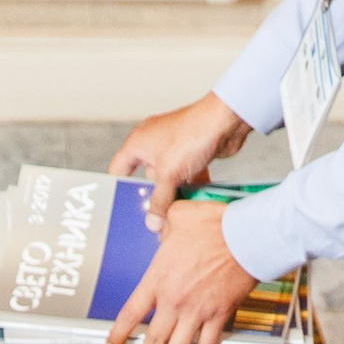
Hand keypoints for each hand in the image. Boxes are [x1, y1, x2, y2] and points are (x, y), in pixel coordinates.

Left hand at [108, 199, 262, 343]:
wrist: (246, 236)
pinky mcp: (218, 315)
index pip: (131, 314)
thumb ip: (164, 223)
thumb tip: (158, 222)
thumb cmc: (216, 225)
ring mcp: (196, 311)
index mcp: (159, 279)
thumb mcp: (179, 216)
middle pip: (152, 340)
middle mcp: (175, 300)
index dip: (118, 335)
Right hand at [109, 90, 250, 227]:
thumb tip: (152, 222)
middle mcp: (152, 144)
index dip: (118, 189)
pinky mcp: (189, 154)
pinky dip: (188, 188)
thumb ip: (158, 201)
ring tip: (175, 213)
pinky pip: (183, 177)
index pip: (118, 169)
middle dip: (151, 198)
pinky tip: (192, 202)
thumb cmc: (191, 135)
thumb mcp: (168, 175)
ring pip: (166, 180)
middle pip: (145, 179)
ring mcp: (172, 149)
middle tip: (154, 218)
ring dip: (172, 195)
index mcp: (138, 143)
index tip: (123, 209)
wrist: (225, 121)